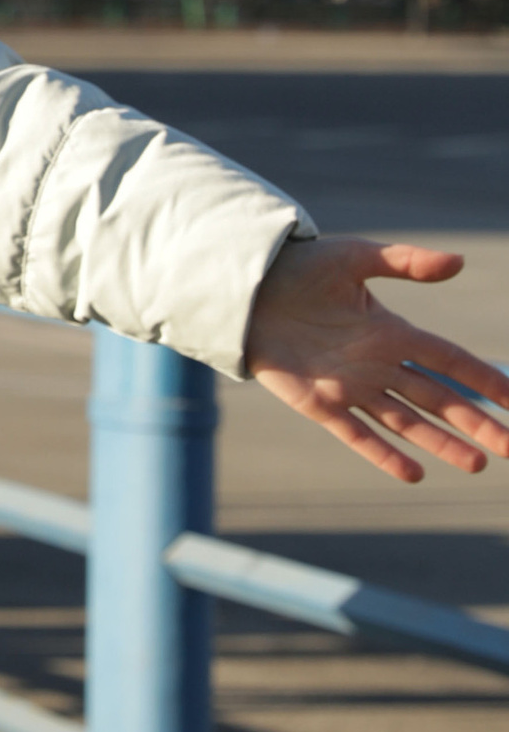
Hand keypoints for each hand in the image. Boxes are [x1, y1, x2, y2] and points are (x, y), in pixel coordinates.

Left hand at [244, 236, 508, 485]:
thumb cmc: (300, 268)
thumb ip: (407, 263)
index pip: (450, 360)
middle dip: (476, 423)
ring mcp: (351, 386)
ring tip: (476, 464)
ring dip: (440, 443)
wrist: (246, 286)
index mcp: (392, 331)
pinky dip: (384, 454)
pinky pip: (358, 434)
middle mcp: (378, 364)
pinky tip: (414, 473)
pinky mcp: (320, 402)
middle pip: (438, 399)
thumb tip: (460, 262)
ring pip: (406, 422)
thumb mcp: (356, 258)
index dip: (484, 379)